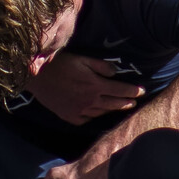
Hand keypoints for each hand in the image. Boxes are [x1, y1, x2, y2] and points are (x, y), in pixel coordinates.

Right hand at [25, 51, 144, 124]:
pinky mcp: (69, 116)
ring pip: (101, 112)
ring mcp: (79, 111)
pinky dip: (95, 115)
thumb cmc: (60, 63)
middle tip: (135, 101)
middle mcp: (90, 101)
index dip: (133, 91)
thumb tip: (115, 73)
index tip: (142, 91)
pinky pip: (86, 119)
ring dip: (113, 109)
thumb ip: (101, 66)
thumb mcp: (82, 59)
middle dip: (126, 102)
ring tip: (120, 106)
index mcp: (95, 85)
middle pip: (114, 103)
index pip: (120, 90)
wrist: (36, 77)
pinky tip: (98, 112)